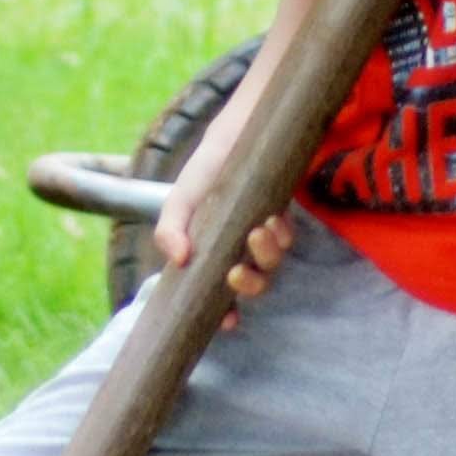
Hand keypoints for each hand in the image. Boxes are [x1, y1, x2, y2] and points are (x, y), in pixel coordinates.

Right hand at [155, 135, 301, 304]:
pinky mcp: (280, 220)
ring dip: (267, 255)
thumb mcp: (180, 198)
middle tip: (237, 272)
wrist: (237, 133)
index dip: (224, 313)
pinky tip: (272, 218)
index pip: (218, 293)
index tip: (229, 322)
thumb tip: (178, 261)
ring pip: (271, 264)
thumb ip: (169, 228)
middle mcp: (236, 249)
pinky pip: (286, 240)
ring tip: (258, 230)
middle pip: (252, 285)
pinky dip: (281, 236)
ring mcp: (260, 236)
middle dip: (250, 285)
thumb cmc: (205, 169)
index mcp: (210, 252)